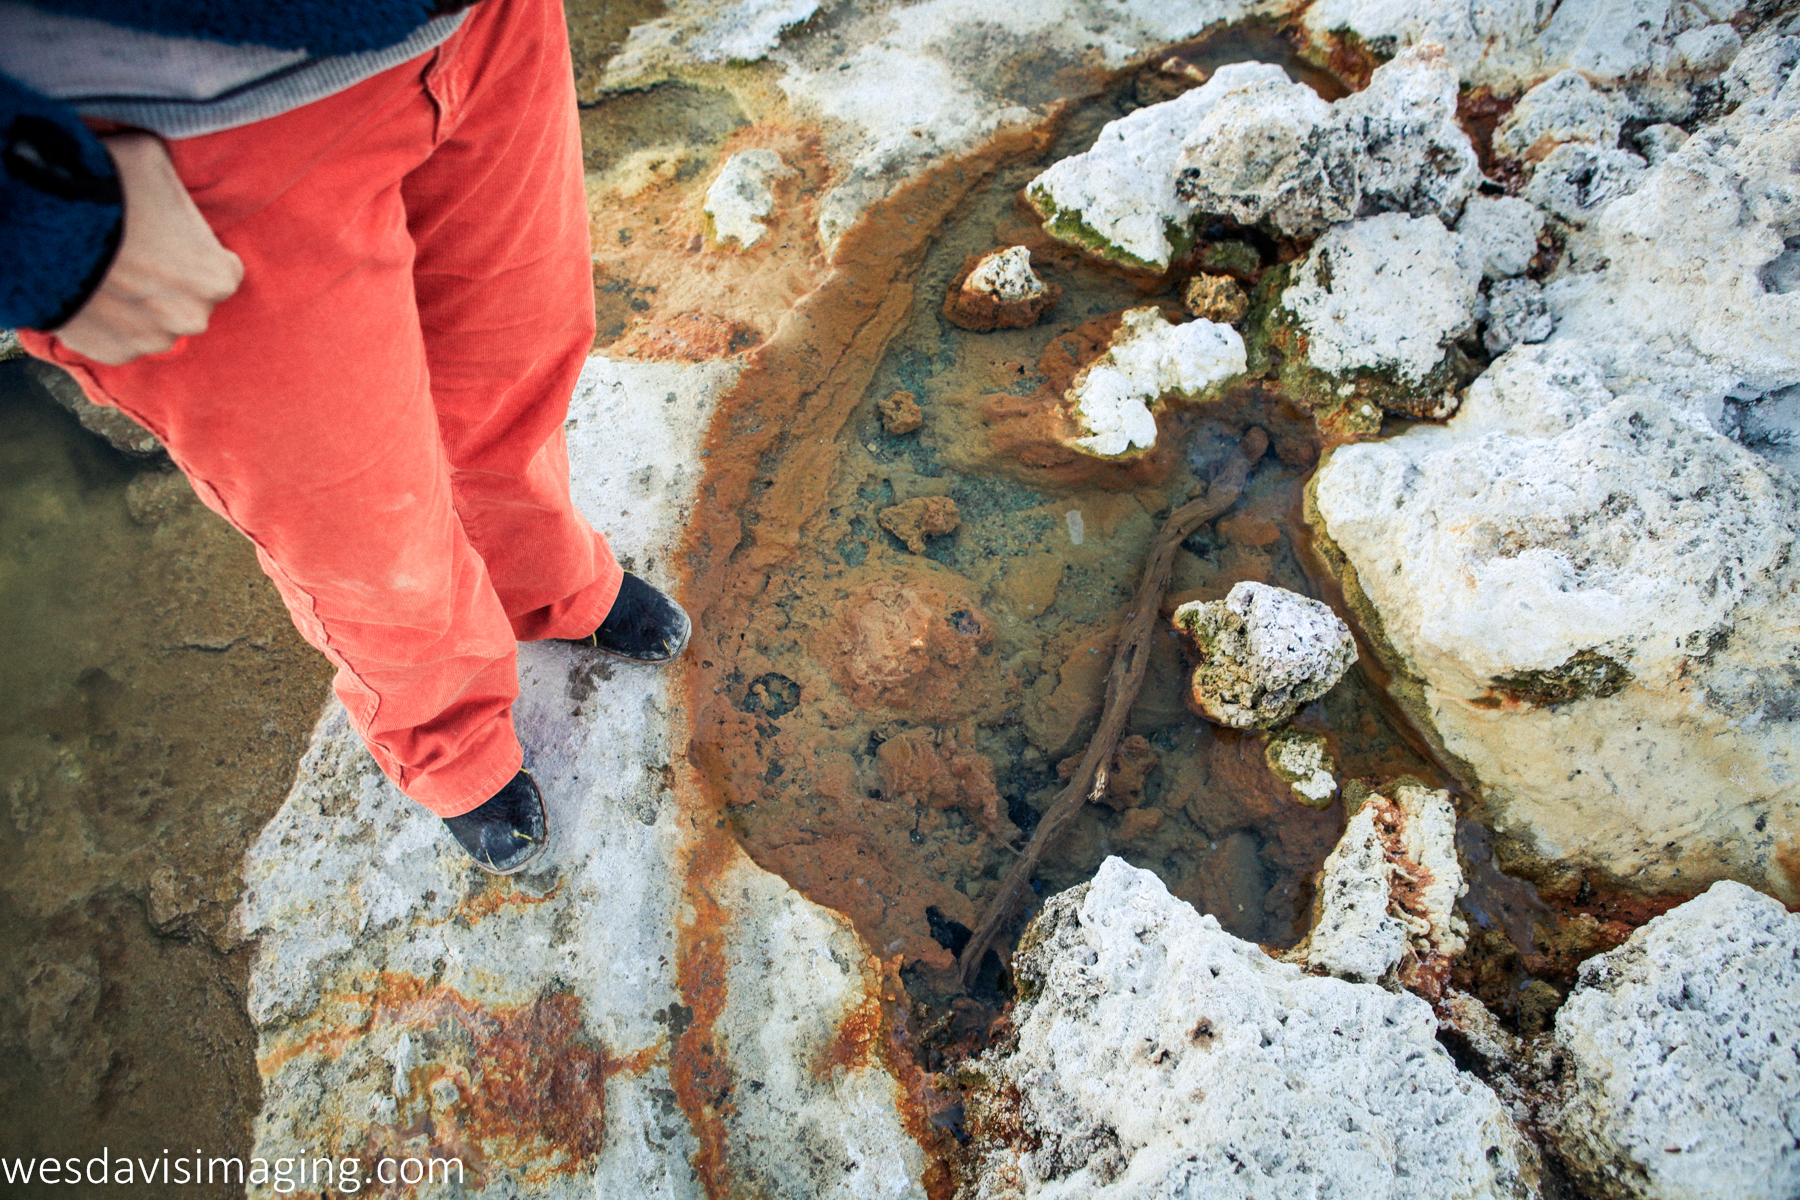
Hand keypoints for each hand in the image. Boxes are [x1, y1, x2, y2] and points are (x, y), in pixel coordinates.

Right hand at [54, 133, 243, 364]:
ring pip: (155, 324)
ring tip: (108, 274)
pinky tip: (90, 293)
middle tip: (134, 255)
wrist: (39, 226)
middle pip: (189, 301)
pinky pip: (119, 339)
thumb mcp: (153, 160)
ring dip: (139, 306)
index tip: (169, 241)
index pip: (222, 270)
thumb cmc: (106, 189)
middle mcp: (194, 317)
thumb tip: (168, 185)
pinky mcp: (114, 353)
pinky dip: (108, 323)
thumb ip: (175, 186)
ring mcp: (152, 340)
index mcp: (218, 277)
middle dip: (169, 283)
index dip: (194, 253)